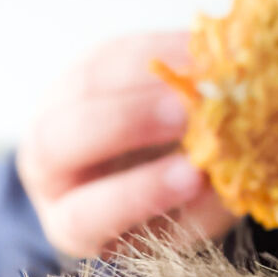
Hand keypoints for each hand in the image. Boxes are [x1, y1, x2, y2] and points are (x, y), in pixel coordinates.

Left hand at [18, 32, 233, 257]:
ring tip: (205, 78)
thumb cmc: (180, 209)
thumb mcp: (193, 219)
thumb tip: (229, 161)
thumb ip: (206, 200)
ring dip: (147, 77)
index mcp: (72, 224)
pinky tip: (202, 55)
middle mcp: (48, 169)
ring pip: (86, 85)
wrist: (163, 167)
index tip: (193, 177)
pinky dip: (161, 52)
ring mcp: (57, 110)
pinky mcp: (85, 68)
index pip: (83, 216)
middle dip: (126, 122)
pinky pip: (115, 52)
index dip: (137, 194)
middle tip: (187, 113)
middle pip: (57, 140)